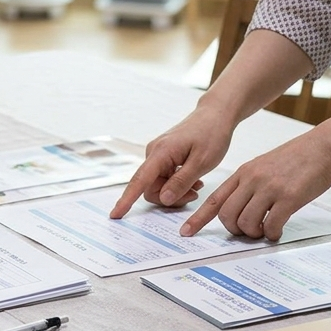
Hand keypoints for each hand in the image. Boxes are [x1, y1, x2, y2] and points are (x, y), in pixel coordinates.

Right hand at [109, 105, 232, 218]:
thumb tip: (164, 199)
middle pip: (150, 189)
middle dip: (170, 198)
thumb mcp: (202, 162)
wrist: (215, 115)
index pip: (139, 181)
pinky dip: (177, 184)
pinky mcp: (162, 157)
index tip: (115, 215)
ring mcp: (157, 155)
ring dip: (176, 191)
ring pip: (158, 186)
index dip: (126, 200)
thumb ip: (181, 182)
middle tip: (194, 194)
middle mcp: (153, 154)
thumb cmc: (211, 134)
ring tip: (197, 185)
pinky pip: (163, 179)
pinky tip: (193, 180)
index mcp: (160, 153)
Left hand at [181, 131, 330, 239]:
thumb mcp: (263, 166)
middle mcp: (251, 180)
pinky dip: (272, 234)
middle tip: (247, 232)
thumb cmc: (296, 158)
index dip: (198, 218)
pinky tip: (277, 231)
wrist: (323, 147)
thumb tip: (240, 209)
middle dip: (234, 230)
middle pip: (226, 215)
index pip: (214, 199)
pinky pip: (271, 224)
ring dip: (253, 234)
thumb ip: (249, 185)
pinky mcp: (288, 197)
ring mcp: (269, 188)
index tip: (186, 232)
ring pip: (246, 222)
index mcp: (242, 173)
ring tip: (264, 231)